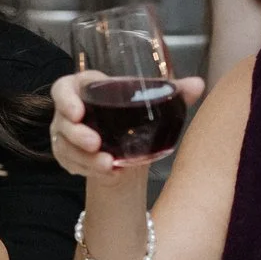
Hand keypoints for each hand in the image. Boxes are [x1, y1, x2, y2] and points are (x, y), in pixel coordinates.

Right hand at [49, 72, 203, 182]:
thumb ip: (174, 92)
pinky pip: (71, 165)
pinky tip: (108, 174)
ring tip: (107, 165)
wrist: (128, 143)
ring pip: (65, 147)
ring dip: (84, 159)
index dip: (66, 99)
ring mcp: (66, 136)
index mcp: (86, 89)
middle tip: (95, 143)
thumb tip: (198, 84)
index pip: (64, 88)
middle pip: (62, 122)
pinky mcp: (68, 157)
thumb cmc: (133, 114)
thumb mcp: (151, 102)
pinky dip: (89, 171)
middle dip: (76, 134)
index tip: (78, 112)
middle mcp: (71, 112)